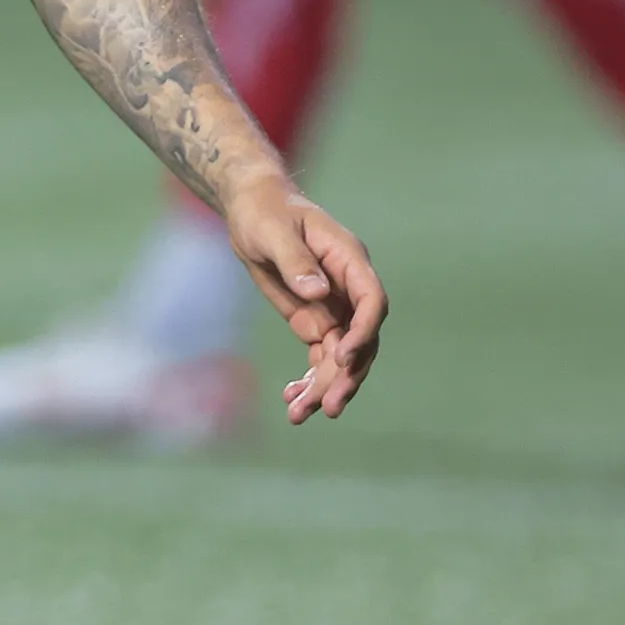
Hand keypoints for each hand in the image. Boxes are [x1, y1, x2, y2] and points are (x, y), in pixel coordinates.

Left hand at [224, 171, 385, 423]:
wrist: (252, 210)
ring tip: (298, 415)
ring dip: (325, 387)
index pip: (372, 302)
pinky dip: (309, 380)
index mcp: (348, 260)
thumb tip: (318, 293)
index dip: (363, 333)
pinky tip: (291, 400)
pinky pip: (321, 357)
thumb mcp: (273, 232)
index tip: (341, 359)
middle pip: (361, 340)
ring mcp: (335, 307)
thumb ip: (296, 262)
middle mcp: (348, 288)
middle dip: (347, 376)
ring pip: (341, 357)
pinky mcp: (316, 320)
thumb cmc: (265, 212)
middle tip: (328, 408)